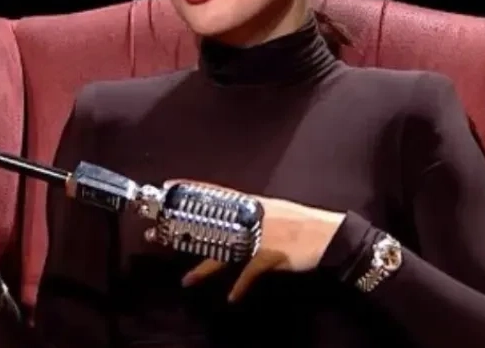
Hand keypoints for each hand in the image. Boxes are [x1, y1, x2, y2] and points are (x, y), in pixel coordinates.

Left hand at [172, 182, 345, 301]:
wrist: (330, 235)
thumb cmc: (302, 223)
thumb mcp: (275, 211)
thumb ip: (253, 214)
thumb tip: (235, 218)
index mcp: (251, 204)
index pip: (214, 192)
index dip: (190, 188)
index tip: (168, 185)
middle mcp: (250, 217)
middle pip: (207, 224)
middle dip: (179, 231)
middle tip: (154, 234)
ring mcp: (259, 236)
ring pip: (222, 252)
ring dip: (203, 268)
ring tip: (186, 282)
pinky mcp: (270, 255)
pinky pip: (249, 274)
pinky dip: (240, 287)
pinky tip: (231, 298)